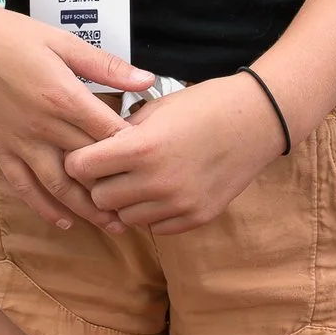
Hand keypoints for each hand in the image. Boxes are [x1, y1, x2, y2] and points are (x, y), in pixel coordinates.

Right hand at [0, 0, 145, 230]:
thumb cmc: (9, 35)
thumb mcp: (61, 41)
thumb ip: (105, 65)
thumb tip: (146, 80)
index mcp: (64, 96)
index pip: (108, 134)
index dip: (134, 150)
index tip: (154, 161)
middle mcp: (44, 126)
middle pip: (89, 166)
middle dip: (119, 187)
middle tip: (146, 203)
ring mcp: (20, 142)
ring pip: (59, 186)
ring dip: (87, 209)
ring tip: (114, 226)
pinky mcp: (0, 150)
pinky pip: (24, 186)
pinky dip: (44, 207)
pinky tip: (63, 221)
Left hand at [61, 73, 286, 235]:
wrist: (256, 120)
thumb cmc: (204, 106)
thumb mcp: (156, 109)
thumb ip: (121, 133)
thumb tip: (91, 148)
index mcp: (142, 148)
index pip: (82, 167)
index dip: (79, 161)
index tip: (85, 156)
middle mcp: (157, 181)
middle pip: (100, 198)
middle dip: (100, 183)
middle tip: (112, 170)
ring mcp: (178, 203)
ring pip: (125, 217)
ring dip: (126, 201)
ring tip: (139, 180)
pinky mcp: (195, 217)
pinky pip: (155, 227)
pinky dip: (152, 213)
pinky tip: (163, 191)